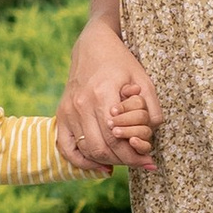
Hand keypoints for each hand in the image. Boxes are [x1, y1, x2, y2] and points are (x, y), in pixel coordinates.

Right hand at [55, 17, 160, 172]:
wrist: (92, 46)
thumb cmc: (121, 62)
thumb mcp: (143, 80)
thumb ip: (151, 109)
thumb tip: (150, 137)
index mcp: (101, 95)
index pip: (116, 138)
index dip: (133, 155)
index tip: (148, 162)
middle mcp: (80, 105)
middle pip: (101, 148)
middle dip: (123, 161)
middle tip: (139, 162)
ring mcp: (68, 110)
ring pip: (86, 150)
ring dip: (106, 161)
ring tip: (123, 160)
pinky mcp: (61, 113)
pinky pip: (65, 147)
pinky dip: (81, 161)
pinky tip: (99, 166)